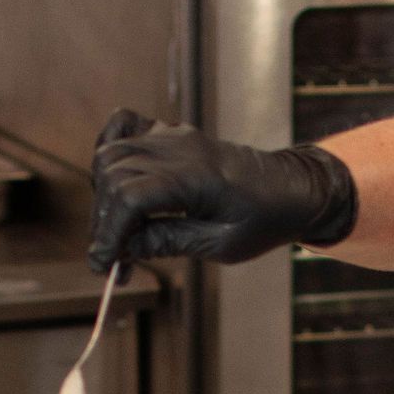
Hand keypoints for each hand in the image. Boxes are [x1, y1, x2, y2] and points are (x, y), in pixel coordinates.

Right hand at [88, 110, 357, 272]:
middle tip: (115, 262)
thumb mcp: (222, 244)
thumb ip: (172, 241)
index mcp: (195, 177)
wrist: (290, 189)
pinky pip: (124, 127)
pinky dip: (108, 151)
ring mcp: (172, 136)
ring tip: (119, 236)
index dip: (109, 233)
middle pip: (114, 177)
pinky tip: (112, 185)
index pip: (130, 197)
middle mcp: (178, 148)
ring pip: (111, 155)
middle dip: (105, 223)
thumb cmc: (263, 220)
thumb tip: (127, 246)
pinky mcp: (170, 135)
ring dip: (105, 198)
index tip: (103, 265)